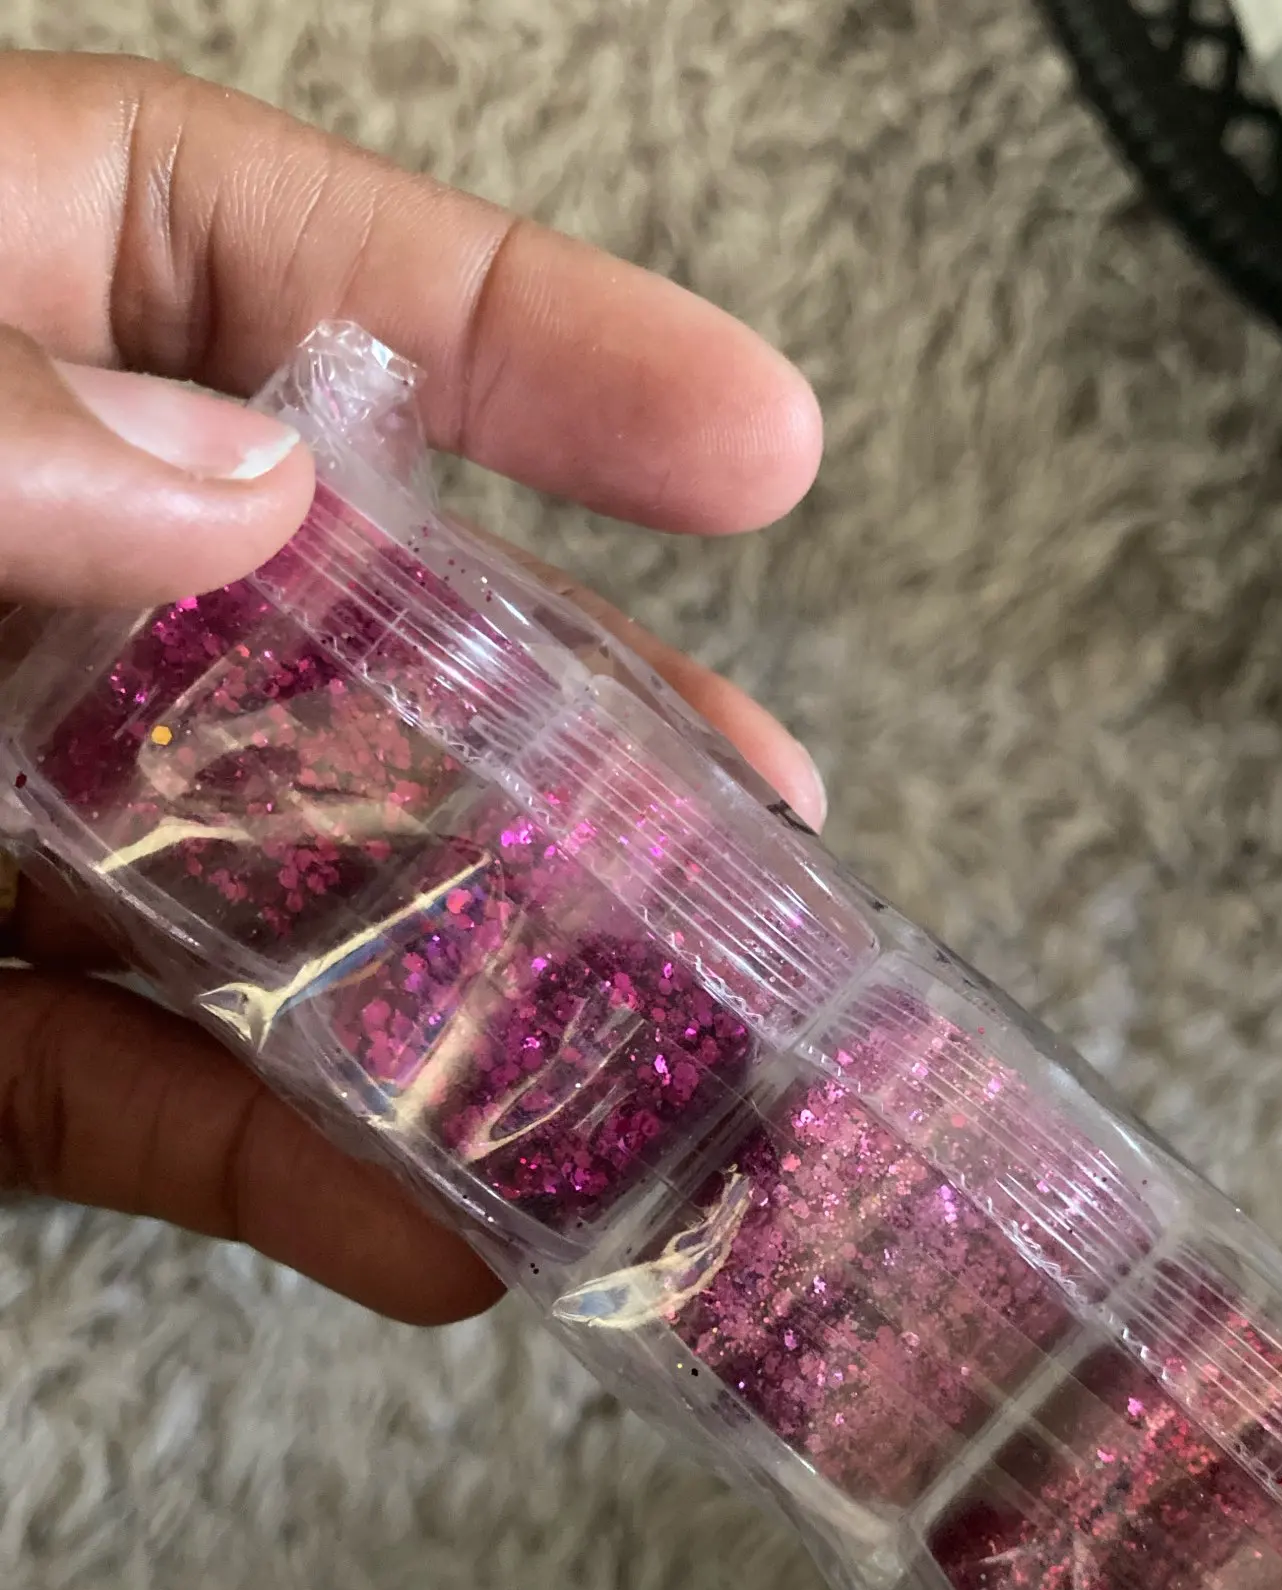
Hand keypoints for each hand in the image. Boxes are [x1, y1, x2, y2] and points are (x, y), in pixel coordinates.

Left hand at [0, 52, 825, 1324]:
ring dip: (463, 995)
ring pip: (258, 896)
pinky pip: (121, 1095)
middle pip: (329, 626)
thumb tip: (234, 487)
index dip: (535, 347)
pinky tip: (429, 1227)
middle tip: (762, 820)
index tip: (757, 445)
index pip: (268, 273)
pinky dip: (275, 1165)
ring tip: (663, 1072)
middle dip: (561, 728)